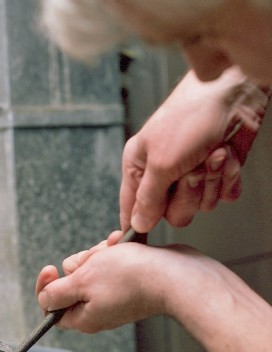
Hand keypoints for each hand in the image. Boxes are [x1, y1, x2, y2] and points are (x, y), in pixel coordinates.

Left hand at [36, 238, 196, 332]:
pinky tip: (124, 245)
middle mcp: (99, 309)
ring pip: (93, 267)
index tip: (50, 269)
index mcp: (84, 317)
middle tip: (96, 261)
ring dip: (100, 253)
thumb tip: (45, 299)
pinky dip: (116, 251)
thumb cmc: (132, 279)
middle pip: (74, 281)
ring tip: (115, 250)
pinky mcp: (129, 281)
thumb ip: (57, 293)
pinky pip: (112, 262)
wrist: (175, 275)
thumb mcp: (82, 282)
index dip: (46, 286)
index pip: (51, 308)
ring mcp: (115, 295)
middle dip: (82, 263)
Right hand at [120, 67, 269, 231]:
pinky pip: (222, 195)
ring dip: (210, 181)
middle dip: (187, 194)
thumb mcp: (161, 162)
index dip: (138, 225)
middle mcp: (164, 174)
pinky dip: (228, 178)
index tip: (143, 241)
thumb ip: (147, 198)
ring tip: (212, 153)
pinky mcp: (217, 174)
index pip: (132, 209)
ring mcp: (191, 175)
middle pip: (171, 214)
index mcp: (140, 167)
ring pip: (200, 206)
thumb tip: (137, 225)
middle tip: (190, 170)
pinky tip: (226, 157)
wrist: (234, 95)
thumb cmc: (190, 117)